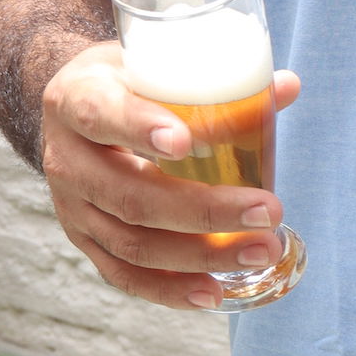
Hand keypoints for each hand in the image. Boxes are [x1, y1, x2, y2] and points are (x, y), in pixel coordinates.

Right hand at [41, 41, 301, 309]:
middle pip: (131, 195)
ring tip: (262, 250)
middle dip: (204, 210)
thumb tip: (289, 87)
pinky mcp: (83, 241)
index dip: (140, 128)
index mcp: (75, 99)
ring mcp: (71, 208)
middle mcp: (66, 158)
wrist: (75, 108)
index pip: (101, 114)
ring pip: (132, 243)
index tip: (185, 142)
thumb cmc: (126, 81)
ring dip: (202, 254)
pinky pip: (124, 275)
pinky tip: (214, 292)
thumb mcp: (153, 63)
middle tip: (267, 211)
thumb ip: (216, 78)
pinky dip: (170, 289)